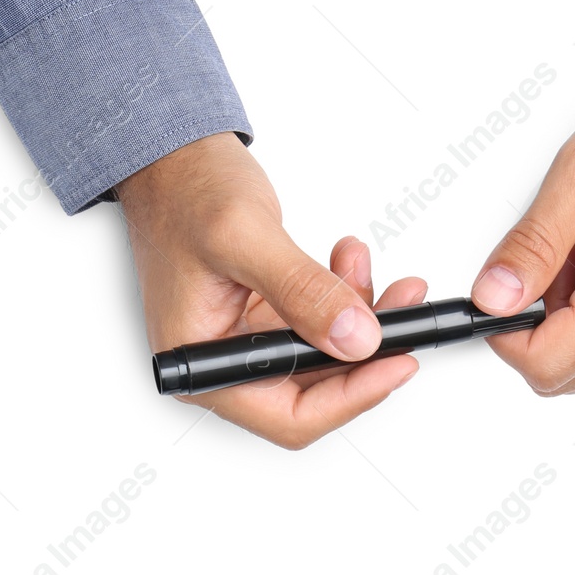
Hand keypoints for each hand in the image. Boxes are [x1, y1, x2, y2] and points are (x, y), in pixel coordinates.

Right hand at [117, 133, 426, 448]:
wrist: (169, 158)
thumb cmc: (182, 191)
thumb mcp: (245, 238)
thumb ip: (302, 291)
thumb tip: (356, 339)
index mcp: (202, 362)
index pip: (288, 416)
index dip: (350, 397)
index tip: (397, 362)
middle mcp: (224, 360)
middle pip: (315, 390)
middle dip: (367, 351)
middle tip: (405, 312)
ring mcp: (246, 337)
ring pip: (324, 354)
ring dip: (362, 317)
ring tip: (376, 271)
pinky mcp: (264, 313)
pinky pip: (319, 322)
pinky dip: (344, 296)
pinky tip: (350, 262)